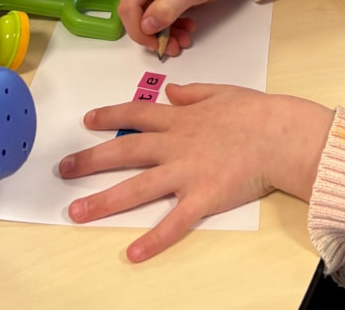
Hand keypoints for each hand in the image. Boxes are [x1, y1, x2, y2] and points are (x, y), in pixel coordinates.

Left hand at [59, 84, 333, 261]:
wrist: (282, 134)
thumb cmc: (258, 112)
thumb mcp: (222, 92)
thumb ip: (193, 93)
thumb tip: (171, 90)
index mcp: (181, 118)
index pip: (136, 114)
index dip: (109, 115)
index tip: (86, 120)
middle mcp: (176, 144)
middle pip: (125, 151)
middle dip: (90, 159)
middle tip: (63, 168)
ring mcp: (187, 172)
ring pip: (137, 188)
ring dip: (104, 201)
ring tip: (76, 213)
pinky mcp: (203, 198)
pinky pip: (174, 222)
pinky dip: (154, 239)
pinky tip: (132, 253)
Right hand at [119, 0, 251, 57]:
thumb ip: (167, 7)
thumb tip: (147, 25)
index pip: (128, 5)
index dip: (138, 28)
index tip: (154, 43)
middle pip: (137, 15)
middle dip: (154, 34)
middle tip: (171, 46)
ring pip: (148, 20)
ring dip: (164, 34)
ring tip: (183, 39)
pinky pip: (159, 18)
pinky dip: (171, 28)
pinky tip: (184, 30)